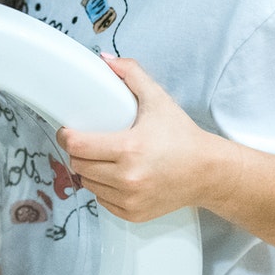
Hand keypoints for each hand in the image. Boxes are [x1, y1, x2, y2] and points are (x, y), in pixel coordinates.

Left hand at [56, 54, 227, 222]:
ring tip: (102, 158)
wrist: (207, 172)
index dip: (66, 136)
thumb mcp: (158, 100)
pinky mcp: (133, 214)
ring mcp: (130, 199)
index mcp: (129, 149)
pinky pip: (102, 201)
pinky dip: (103, 189)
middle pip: (79, 165)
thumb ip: (131, 74)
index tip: (67, 131)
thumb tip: (105, 60)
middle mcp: (128, 178)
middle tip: (87, 142)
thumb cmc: (182, 136)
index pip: (78, 145)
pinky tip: (115, 176)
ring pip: (88, 184)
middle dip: (78, 152)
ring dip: (89, 171)